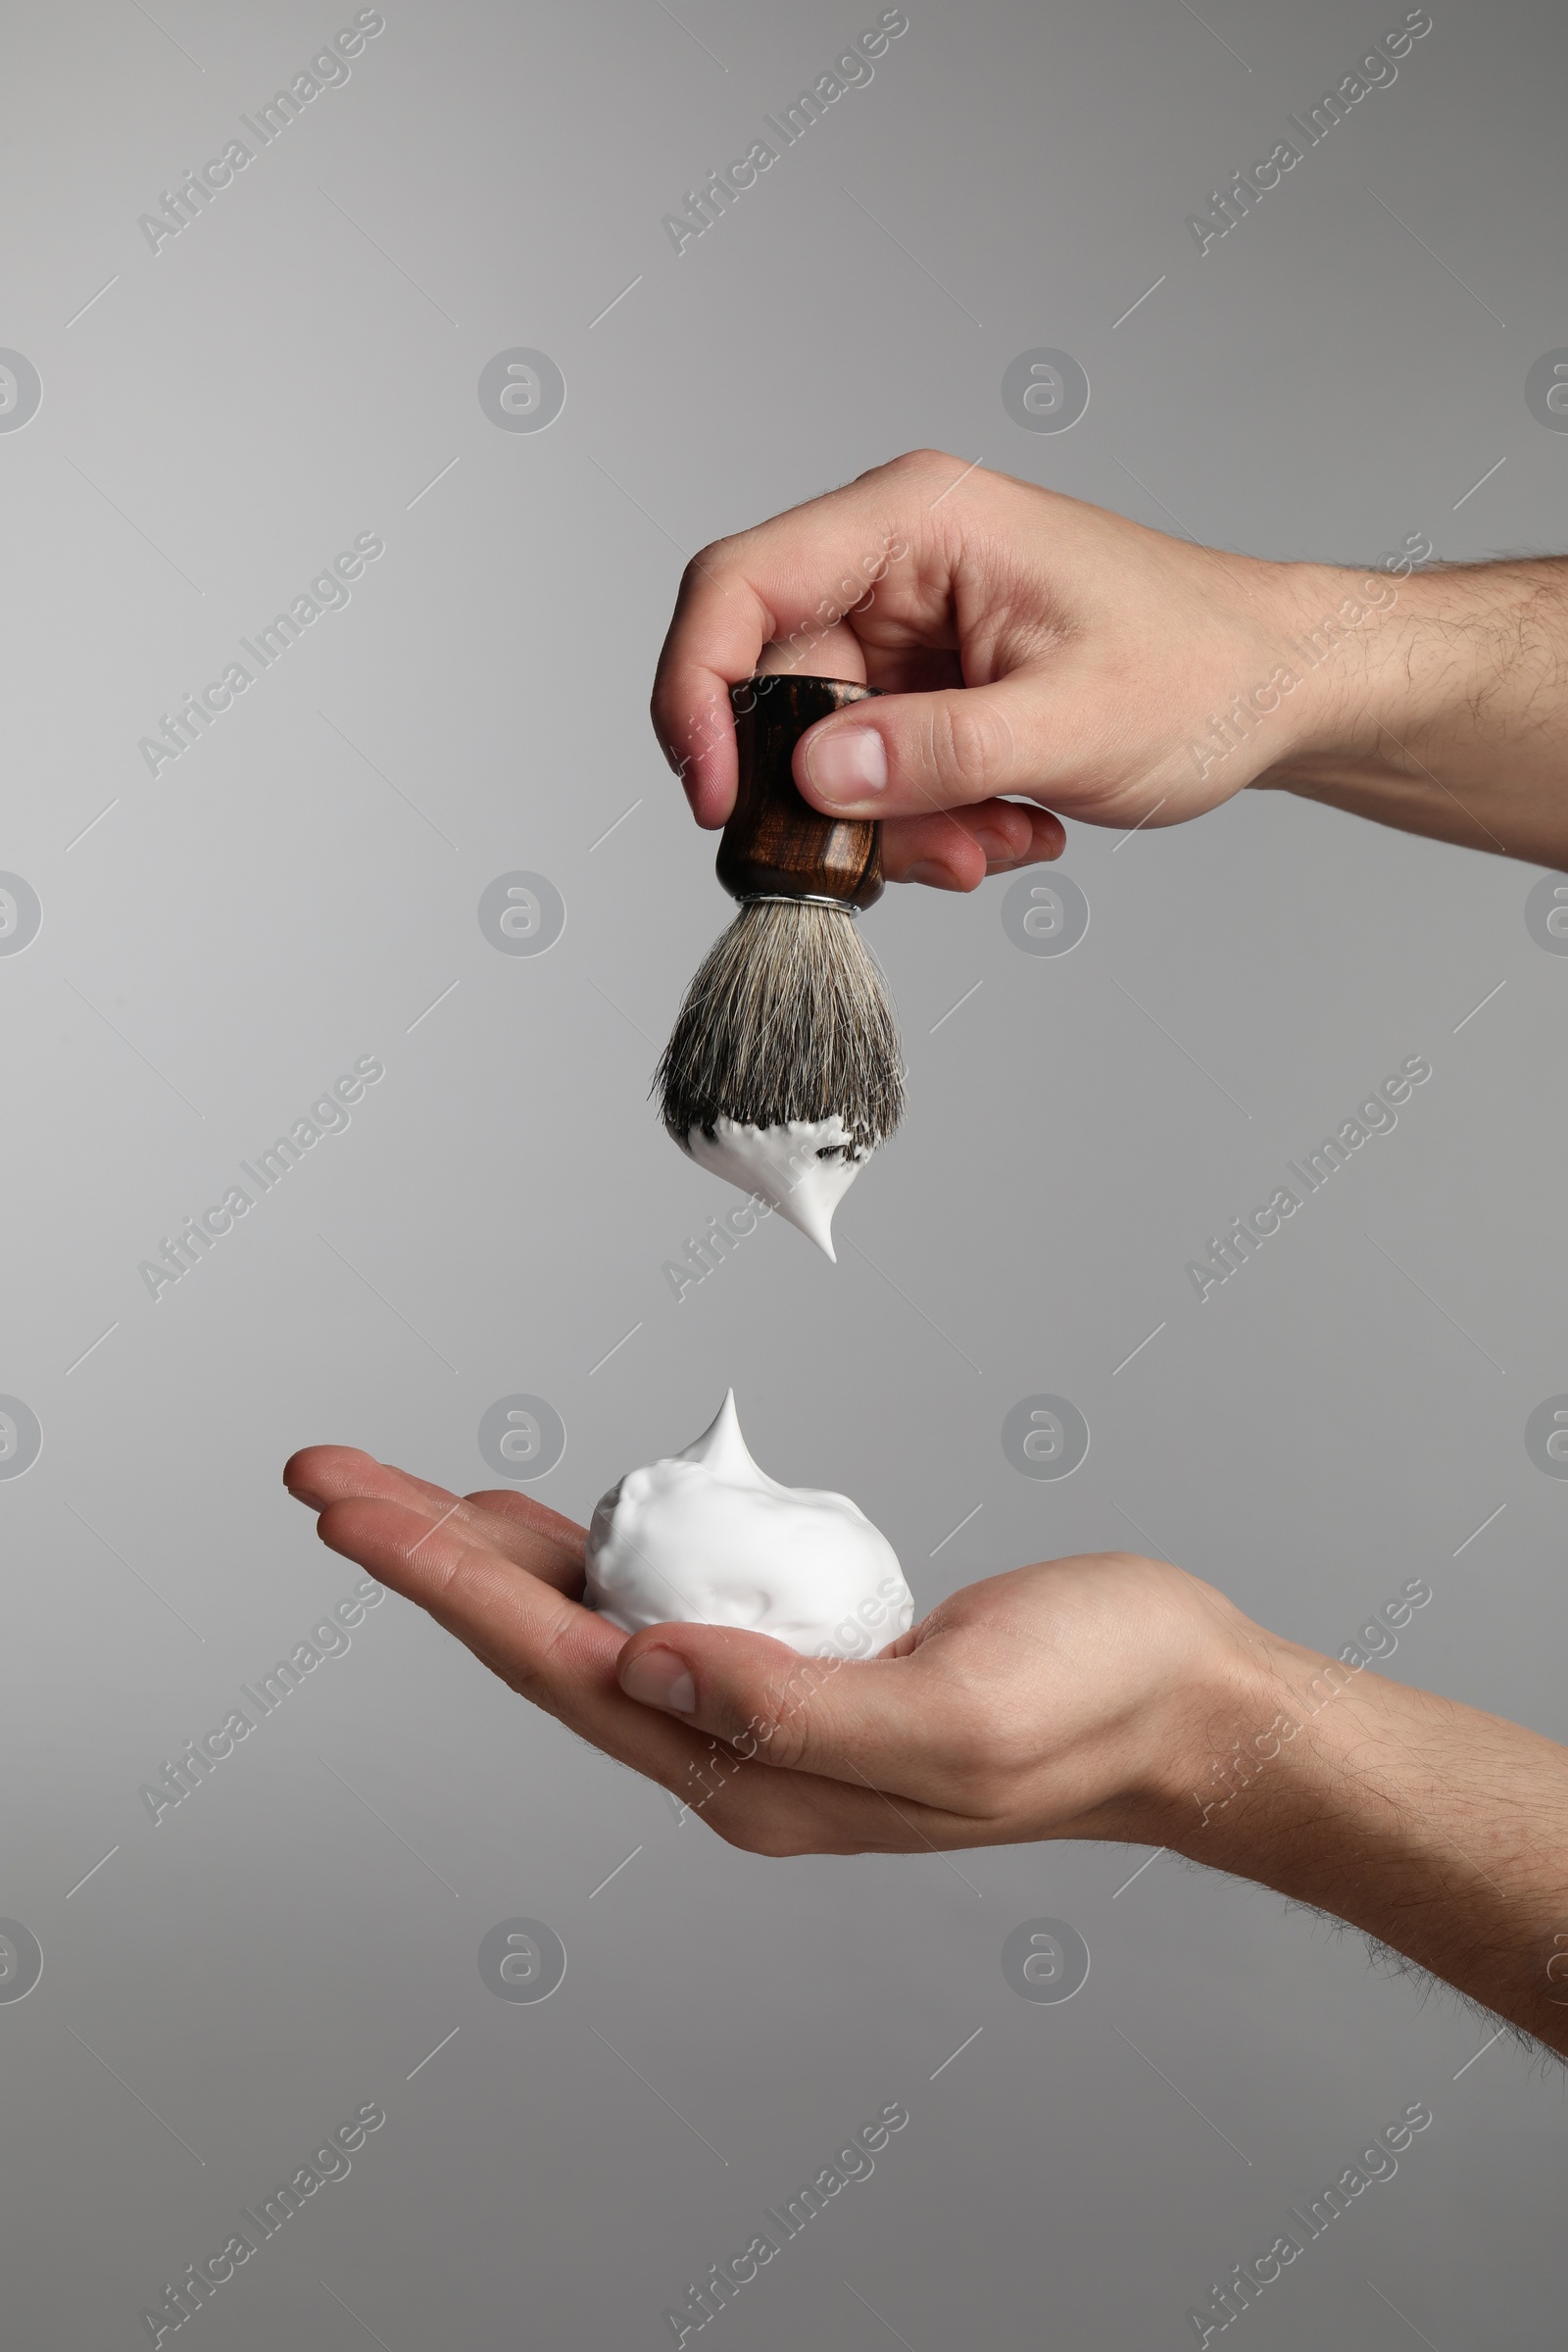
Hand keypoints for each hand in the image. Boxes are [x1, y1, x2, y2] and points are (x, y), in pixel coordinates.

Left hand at [281, 1440, 1242, 1854]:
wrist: (1183, 1707)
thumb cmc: (1096, 1702)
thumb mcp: (961, 1713)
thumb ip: (797, 1707)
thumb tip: (642, 1666)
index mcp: (754, 1776)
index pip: (559, 1666)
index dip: (444, 1581)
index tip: (354, 1509)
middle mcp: (732, 1754)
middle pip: (539, 1643)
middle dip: (423, 1556)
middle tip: (327, 1475)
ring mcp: (758, 1711)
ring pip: (581, 1626)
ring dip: (481, 1557)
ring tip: (391, 1495)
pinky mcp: (791, 1662)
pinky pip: (652, 1606)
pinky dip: (578, 1558)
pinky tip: (542, 1525)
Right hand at [649, 448, 1359, 890]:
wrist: (1279, 688)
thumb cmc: (1206, 667)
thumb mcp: (1069, 723)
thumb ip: (933, 753)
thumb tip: (812, 780)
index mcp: (916, 521)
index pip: (739, 586)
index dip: (699, 693)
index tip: (717, 799)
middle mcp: (893, 564)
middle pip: (776, 692)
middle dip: (837, 800)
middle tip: (921, 856)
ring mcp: (906, 630)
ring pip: (823, 753)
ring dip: (900, 827)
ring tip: (999, 838)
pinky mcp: (925, 688)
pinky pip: (874, 776)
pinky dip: (930, 826)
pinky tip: (1011, 825)